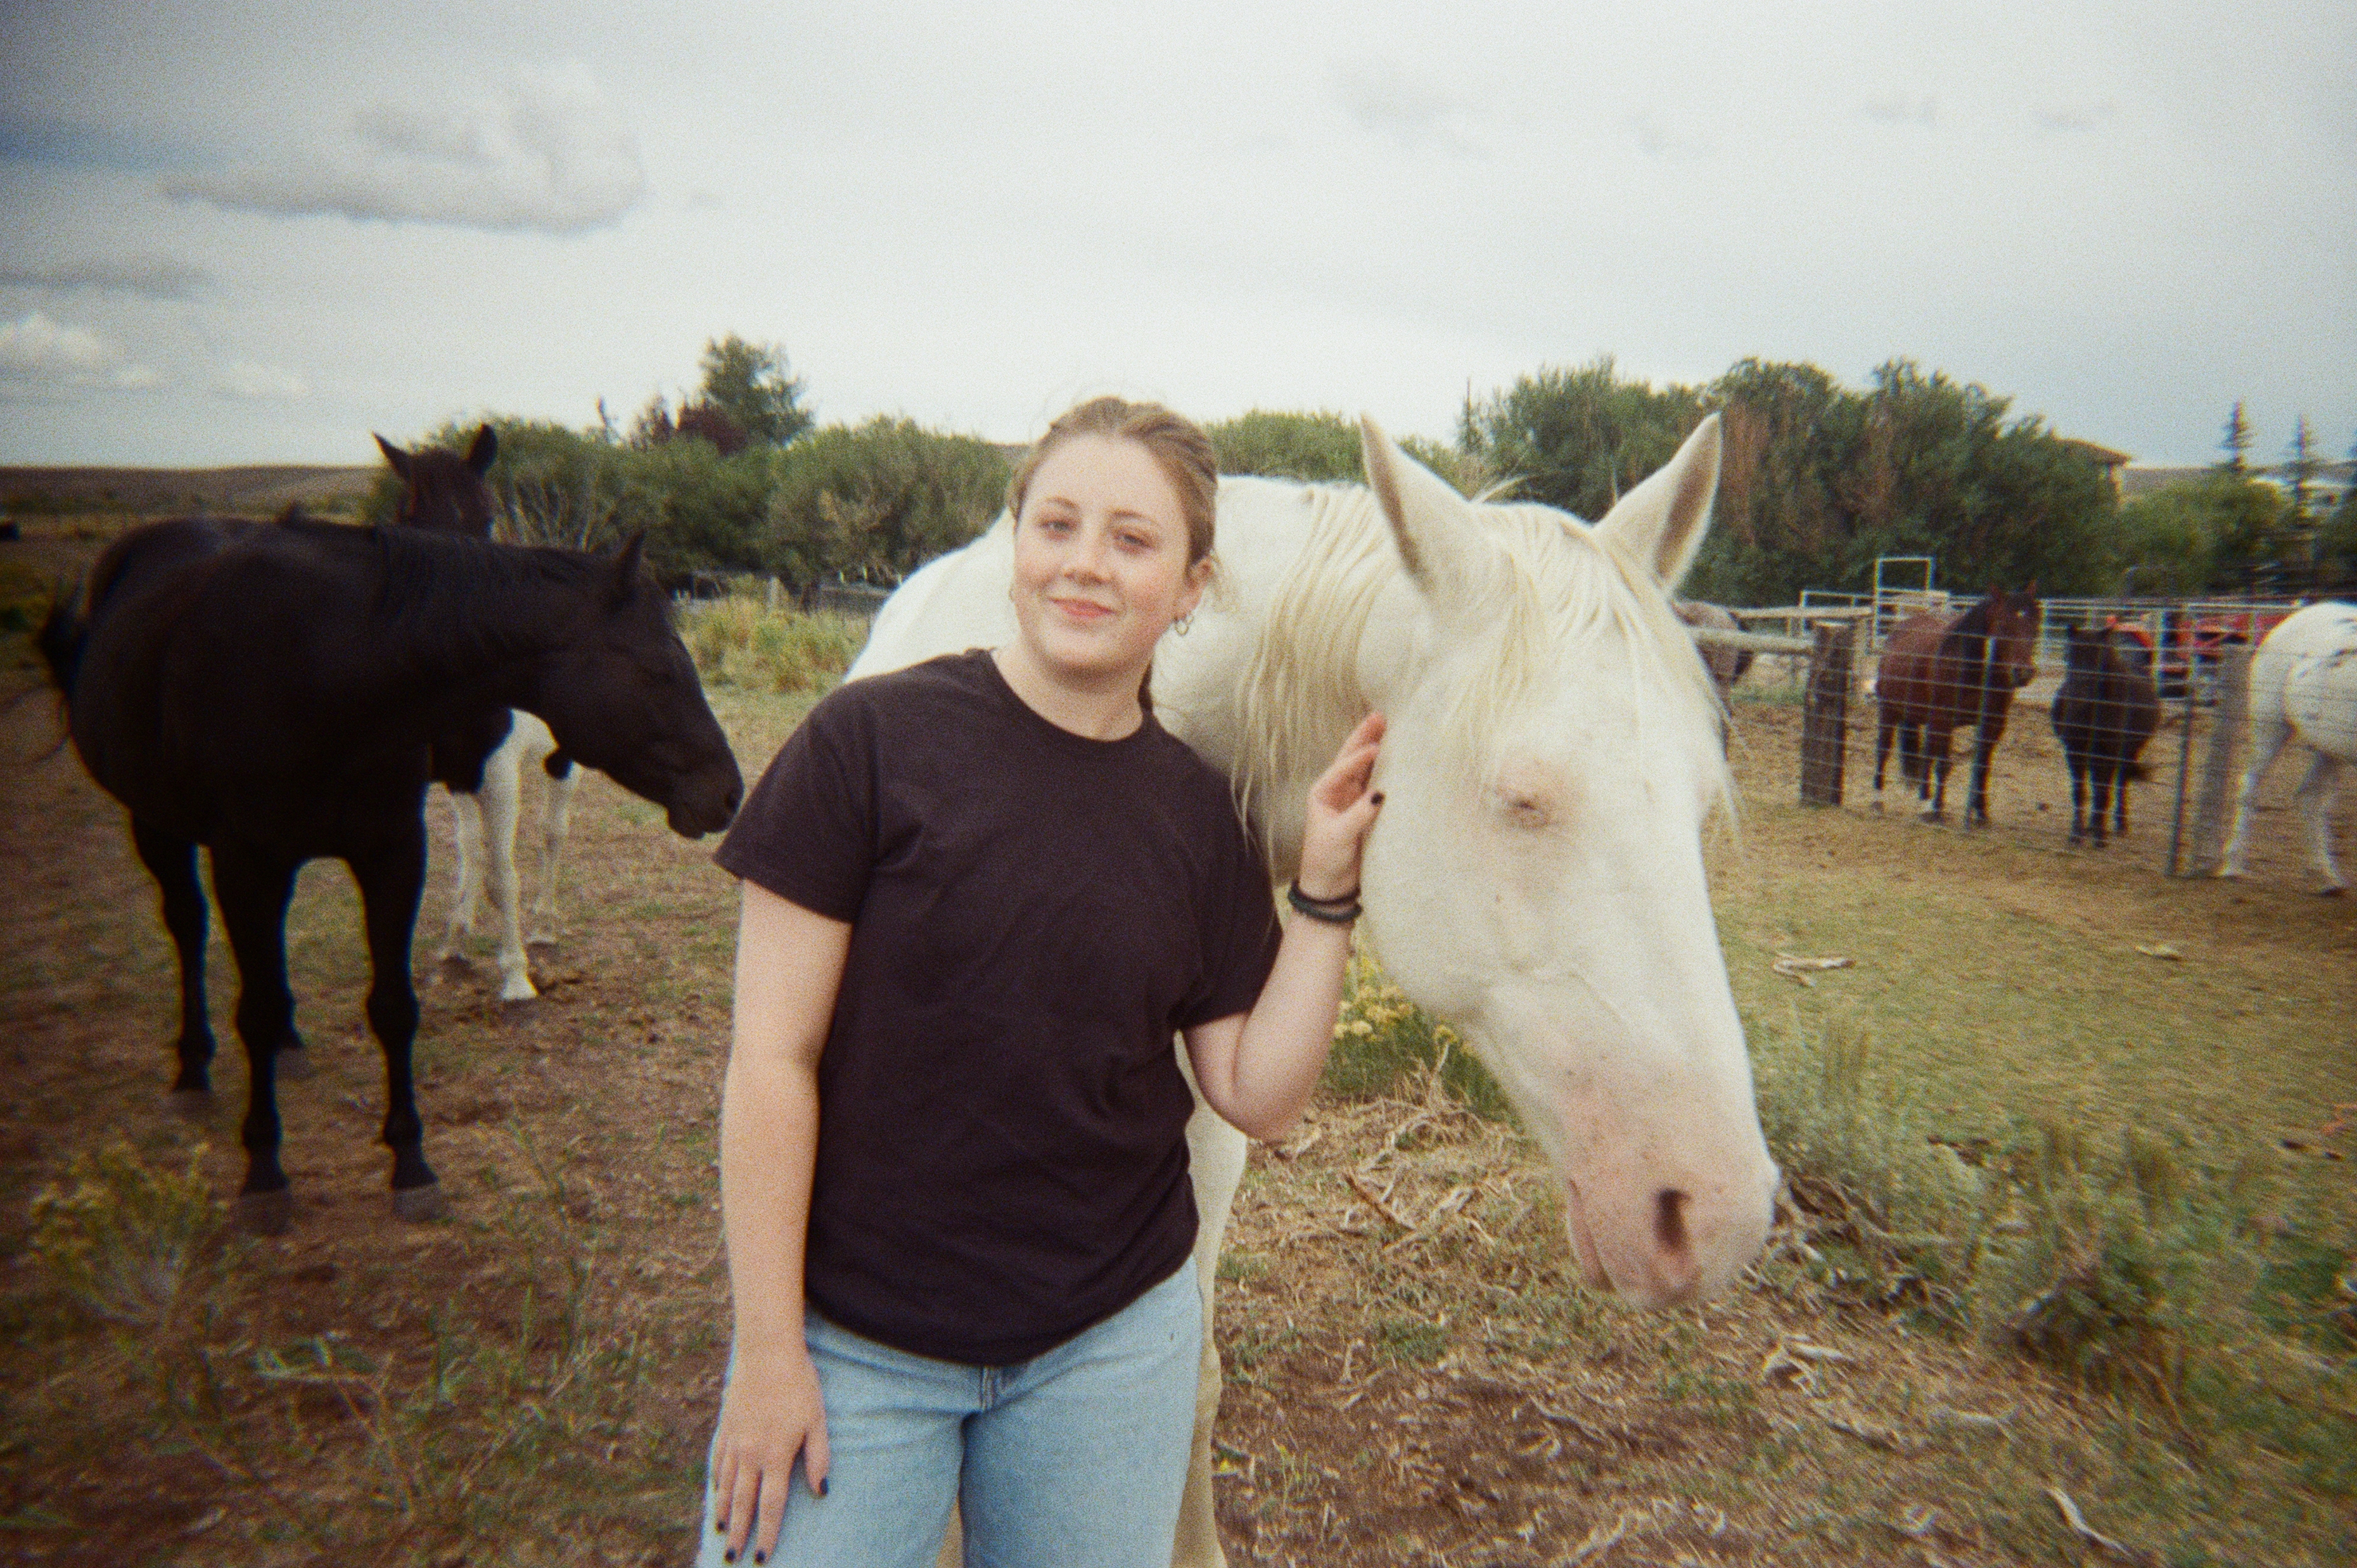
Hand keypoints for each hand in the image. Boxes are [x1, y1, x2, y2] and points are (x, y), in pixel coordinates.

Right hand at [709, 1346, 829, 1563]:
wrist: (766, 1351)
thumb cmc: (799, 1383)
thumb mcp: (817, 1420)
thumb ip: (818, 1457)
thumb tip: (821, 1491)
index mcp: (775, 1455)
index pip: (771, 1506)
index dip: (767, 1534)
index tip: (761, 1557)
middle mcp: (750, 1453)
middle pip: (742, 1503)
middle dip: (738, 1533)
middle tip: (731, 1558)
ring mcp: (734, 1440)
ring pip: (725, 1485)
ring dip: (722, 1512)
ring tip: (720, 1531)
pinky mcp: (725, 1426)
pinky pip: (717, 1462)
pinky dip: (715, 1482)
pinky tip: (714, 1492)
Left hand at [1297, 711, 1385, 900]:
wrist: (1330, 887)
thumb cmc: (1326, 860)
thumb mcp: (1340, 837)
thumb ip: (1359, 814)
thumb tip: (1381, 793)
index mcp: (1322, 793)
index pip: (1342, 768)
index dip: (1359, 756)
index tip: (1376, 746)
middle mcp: (1336, 791)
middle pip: (1352, 758)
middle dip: (1365, 737)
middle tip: (1379, 716)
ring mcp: (1352, 799)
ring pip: (1366, 767)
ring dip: (1377, 748)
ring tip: (1390, 727)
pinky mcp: (1365, 810)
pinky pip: (1376, 783)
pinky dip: (1385, 769)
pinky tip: (1396, 756)